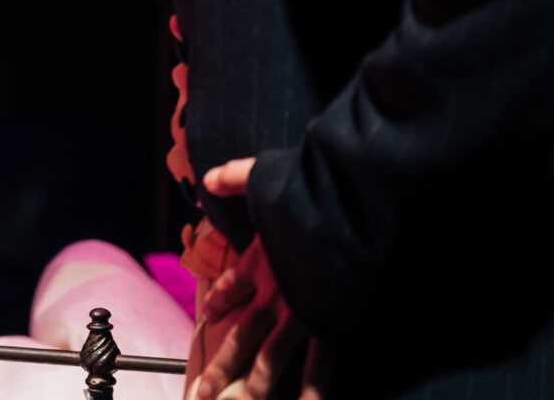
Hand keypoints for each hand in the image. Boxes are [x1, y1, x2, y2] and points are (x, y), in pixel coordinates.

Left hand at [192, 160, 330, 399]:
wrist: (353, 216)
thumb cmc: (314, 195)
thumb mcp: (268, 178)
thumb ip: (236, 178)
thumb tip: (208, 177)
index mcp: (260, 260)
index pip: (229, 288)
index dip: (218, 303)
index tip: (208, 317)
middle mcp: (274, 294)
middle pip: (240, 338)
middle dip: (219, 370)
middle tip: (200, 396)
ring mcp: (300, 315)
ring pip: (269, 360)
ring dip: (251, 388)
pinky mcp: (330, 326)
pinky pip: (319, 366)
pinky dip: (311, 391)